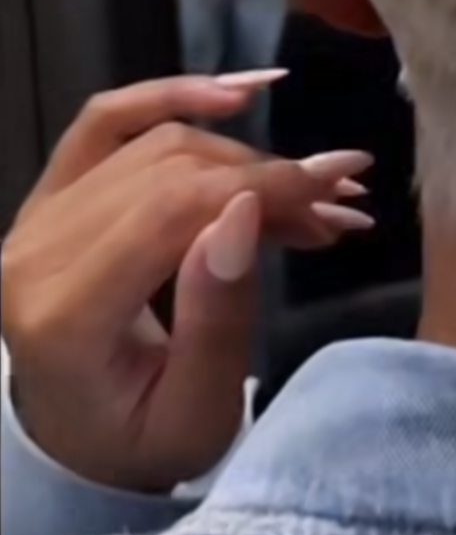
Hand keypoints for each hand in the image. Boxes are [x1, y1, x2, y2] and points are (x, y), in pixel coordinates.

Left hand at [2, 76, 375, 493]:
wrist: (78, 441)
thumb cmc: (141, 439)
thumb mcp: (195, 415)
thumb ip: (216, 322)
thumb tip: (245, 211)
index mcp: (64, 315)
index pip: (171, 212)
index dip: (263, 185)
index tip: (343, 184)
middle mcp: (33, 253)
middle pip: (168, 170)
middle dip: (269, 177)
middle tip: (343, 208)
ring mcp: (34, 217)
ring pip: (153, 141)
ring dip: (244, 152)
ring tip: (312, 191)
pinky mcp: (49, 195)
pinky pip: (106, 120)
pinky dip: (173, 94)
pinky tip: (240, 93)